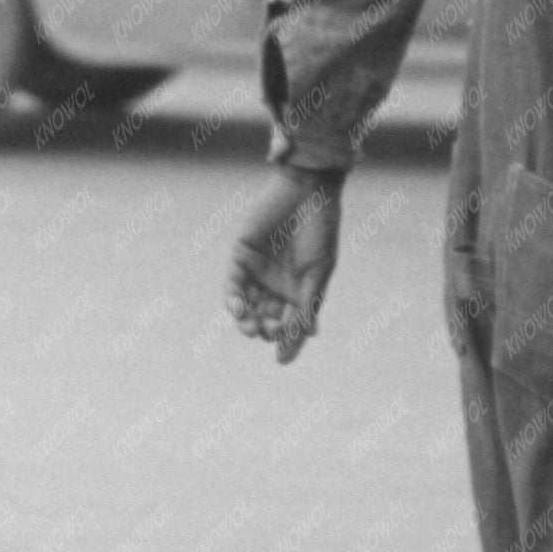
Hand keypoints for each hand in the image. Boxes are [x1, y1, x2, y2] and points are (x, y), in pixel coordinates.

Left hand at [225, 166, 341, 363]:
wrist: (308, 191)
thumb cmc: (320, 232)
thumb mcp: (317, 277)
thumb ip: (304, 315)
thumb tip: (284, 360)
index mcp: (299, 290)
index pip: (288, 326)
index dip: (284, 340)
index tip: (281, 351)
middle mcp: (277, 284)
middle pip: (265, 320)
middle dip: (265, 331)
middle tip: (270, 330)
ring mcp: (258, 271)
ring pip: (246, 308)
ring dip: (246, 323)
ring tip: (251, 328)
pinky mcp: (241, 256)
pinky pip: (232, 287)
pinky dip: (234, 302)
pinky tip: (240, 309)